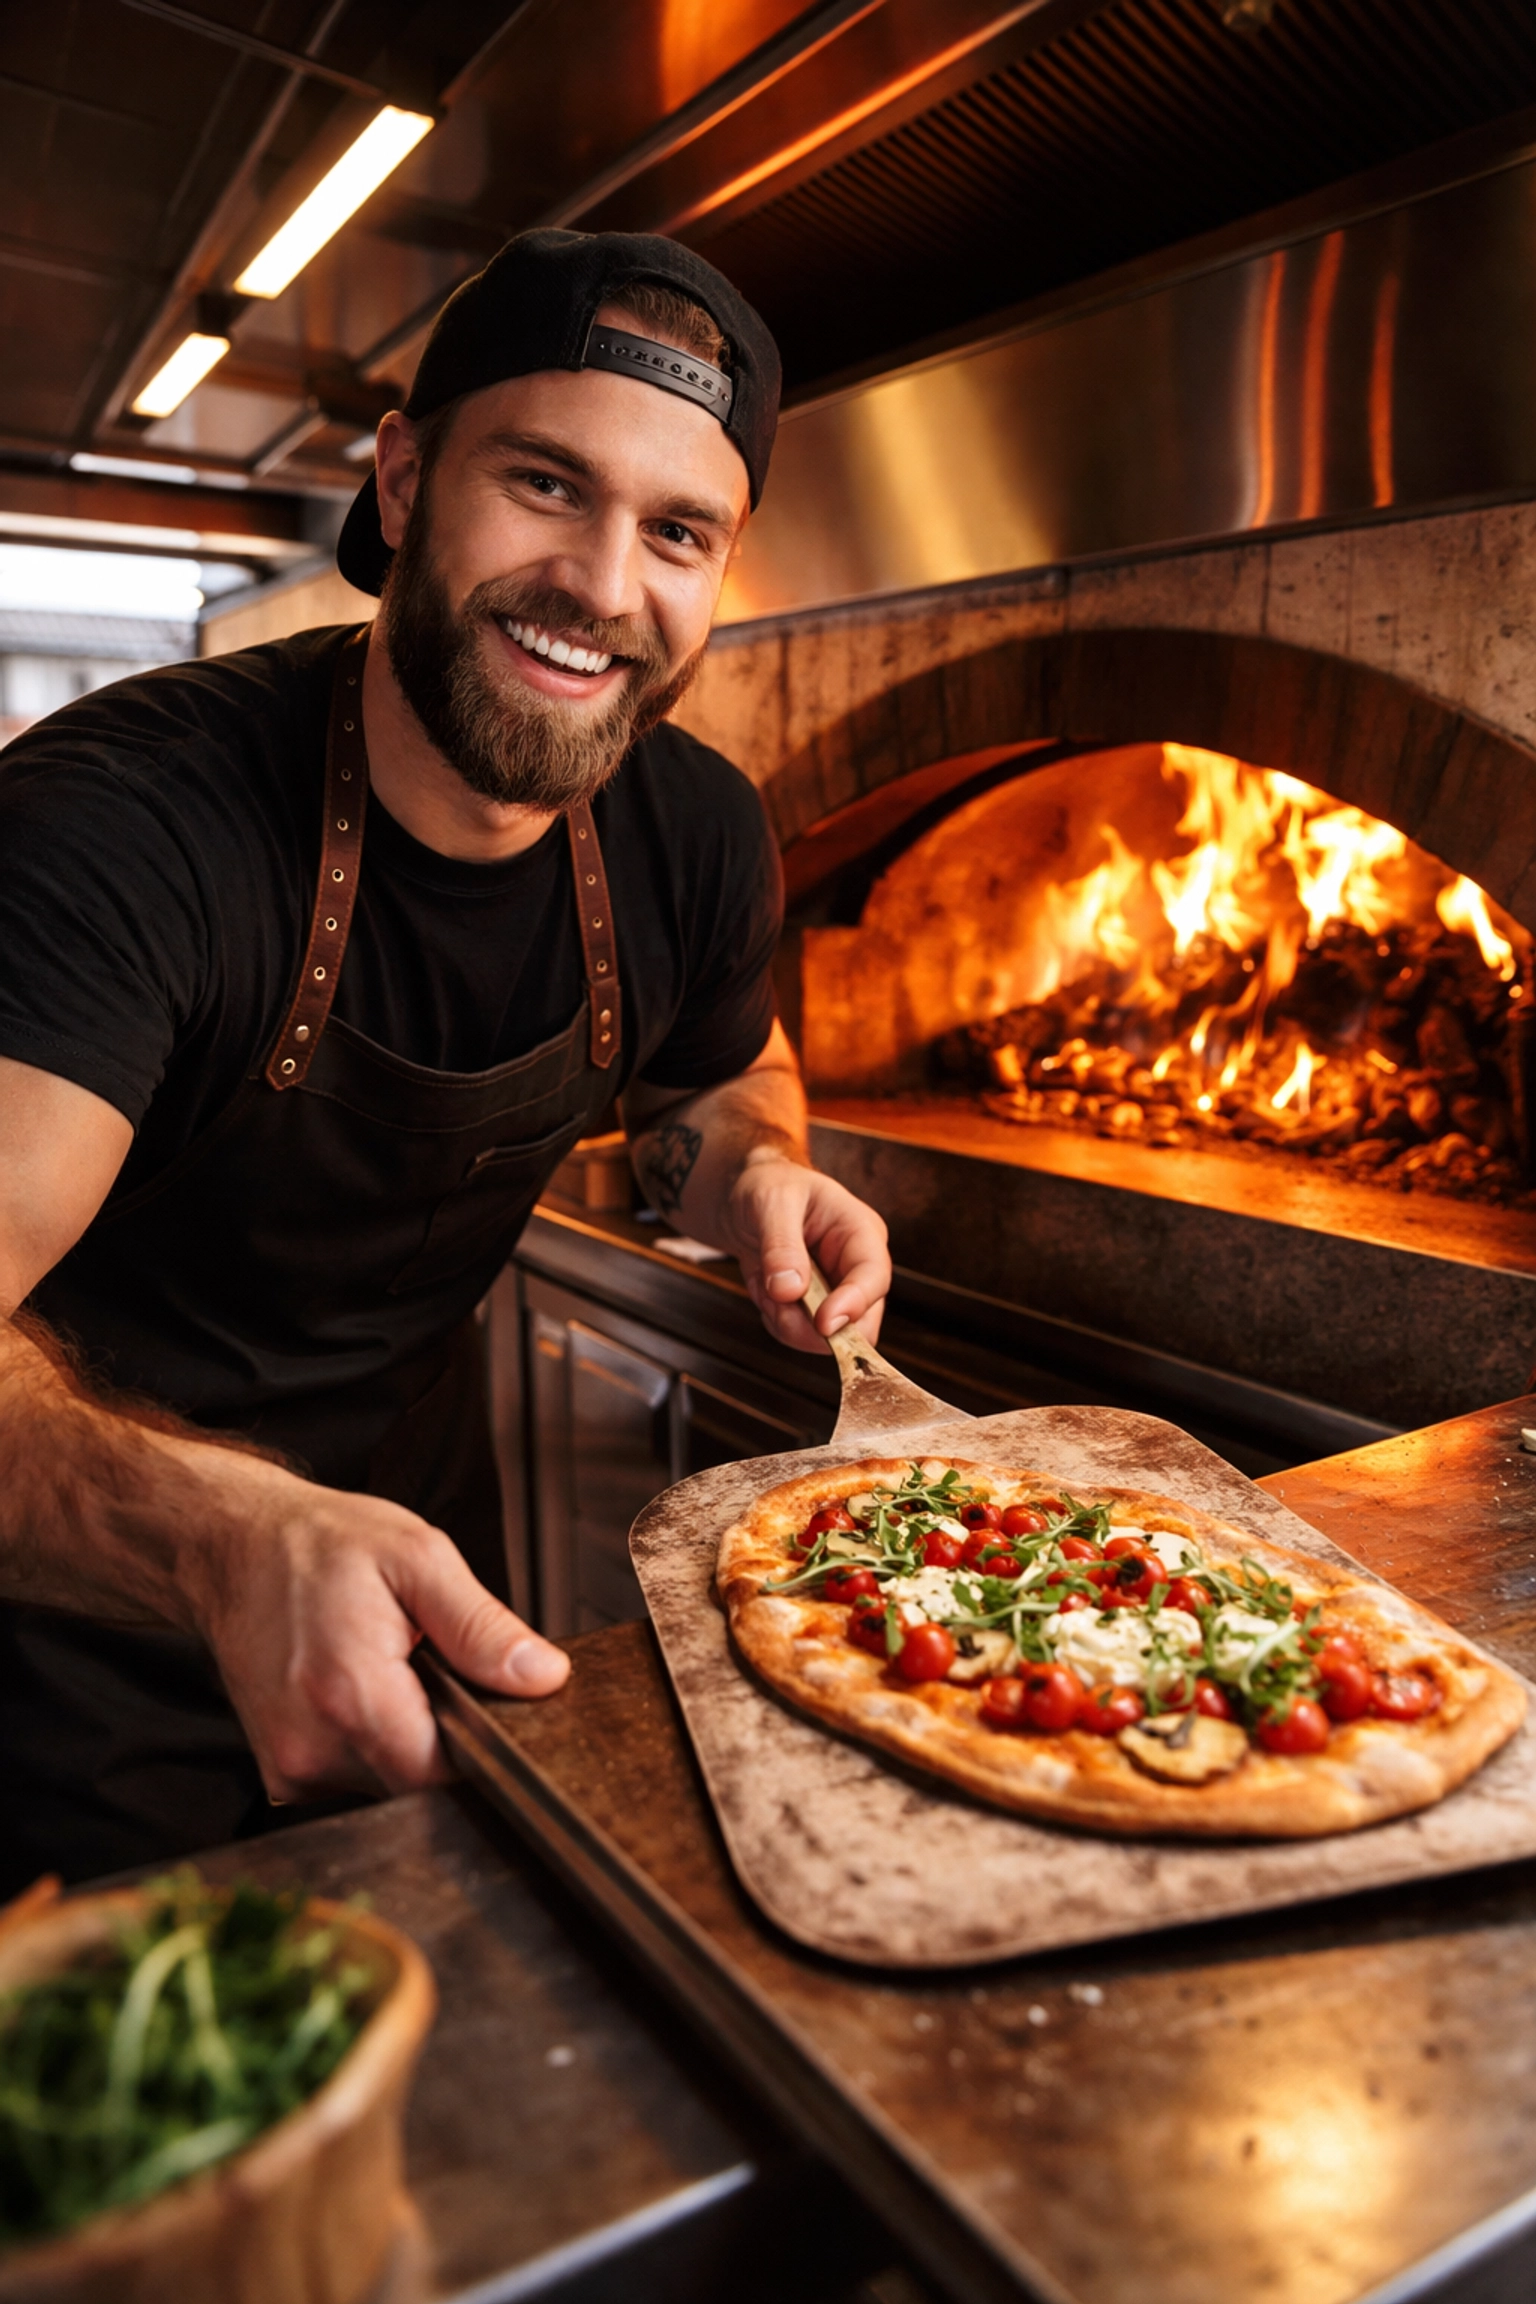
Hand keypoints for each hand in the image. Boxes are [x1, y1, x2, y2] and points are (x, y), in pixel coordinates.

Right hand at [182, 1452, 568, 1800]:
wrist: (231, 1548)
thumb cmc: (317, 1544)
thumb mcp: (418, 1558)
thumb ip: (482, 1627)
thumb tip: (541, 1677)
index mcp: (351, 1694)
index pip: (446, 1773)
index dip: (482, 1743)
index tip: (487, 1700)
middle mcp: (312, 1747)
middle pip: (419, 1783)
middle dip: (445, 1734)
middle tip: (436, 1667)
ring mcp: (290, 1768)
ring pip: (388, 1783)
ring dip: (408, 1737)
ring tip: (394, 1671)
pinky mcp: (282, 1773)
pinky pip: (354, 1777)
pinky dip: (373, 1741)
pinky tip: (365, 1689)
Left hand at [724, 1152, 890, 1352]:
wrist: (745, 1199)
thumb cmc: (769, 1186)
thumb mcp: (770, 1202)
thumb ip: (781, 1244)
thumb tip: (789, 1289)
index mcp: (860, 1232)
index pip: (873, 1277)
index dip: (854, 1305)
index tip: (823, 1322)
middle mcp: (856, 1268)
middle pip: (861, 1323)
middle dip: (813, 1324)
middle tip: (775, 1302)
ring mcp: (837, 1292)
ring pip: (827, 1338)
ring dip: (786, 1320)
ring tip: (764, 1281)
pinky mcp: (815, 1310)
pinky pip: (800, 1336)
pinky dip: (775, 1319)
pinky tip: (765, 1288)